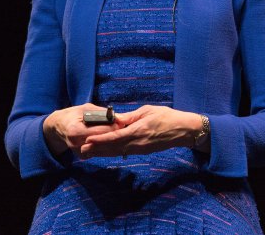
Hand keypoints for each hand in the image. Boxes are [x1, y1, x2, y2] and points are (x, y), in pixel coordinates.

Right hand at [43, 103, 124, 156]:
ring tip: (119, 133)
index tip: (124, 122)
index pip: (100, 131)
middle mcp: (76, 144)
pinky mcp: (82, 156)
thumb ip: (102, 113)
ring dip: (111, 140)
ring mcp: (78, 152)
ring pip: (101, 147)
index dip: (114, 127)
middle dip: (114, 134)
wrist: (59, 126)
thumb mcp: (86, 108)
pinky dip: (104, 145)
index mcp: (75, 130)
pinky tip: (110, 139)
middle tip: (124, 128)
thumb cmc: (74, 114)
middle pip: (102, 141)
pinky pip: (97, 151)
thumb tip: (120, 118)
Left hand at [80, 105, 202, 157]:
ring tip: (89, 152)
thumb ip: (130, 117)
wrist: (182, 130)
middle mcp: (137, 143)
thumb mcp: (147, 111)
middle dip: (97, 149)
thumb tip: (115, 119)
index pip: (115, 137)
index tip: (88, 140)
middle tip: (82, 150)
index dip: (100, 139)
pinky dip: (113, 151)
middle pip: (113, 148)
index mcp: (137, 131)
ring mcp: (140, 149)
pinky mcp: (143, 151)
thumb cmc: (166, 117)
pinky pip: (125, 151)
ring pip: (117, 151)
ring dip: (103, 152)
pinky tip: (105, 151)